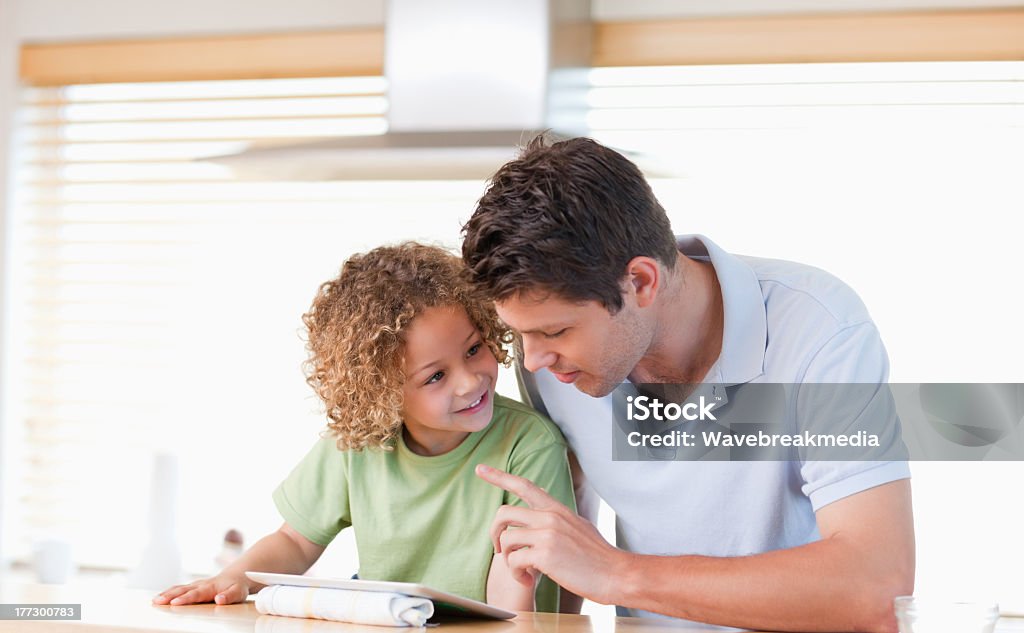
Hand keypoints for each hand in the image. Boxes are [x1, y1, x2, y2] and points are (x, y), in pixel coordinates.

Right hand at [152, 573, 251, 605]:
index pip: (196, 594)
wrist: (236, 577)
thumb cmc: (236, 587)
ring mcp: (195, 585)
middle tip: (157, 601)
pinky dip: (168, 592)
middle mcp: (200, 585)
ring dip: (166, 594)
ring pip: (178, 588)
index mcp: (210, 587)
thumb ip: (229, 596)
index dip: (185, 598)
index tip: (175, 602)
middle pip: (183, 590)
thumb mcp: (238, 592)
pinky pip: (178, 589)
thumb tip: (219, 599)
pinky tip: (159, 598)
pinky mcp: (192, 587)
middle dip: (169, 596)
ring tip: (154, 601)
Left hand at [476, 464, 625, 604]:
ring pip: (506, 539)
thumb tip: (543, 518)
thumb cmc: (598, 557)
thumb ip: (558, 520)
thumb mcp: (578, 526)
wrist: (616, 574)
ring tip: (522, 572)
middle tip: (500, 551)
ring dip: (508, 560)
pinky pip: (513, 561)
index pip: (524, 485)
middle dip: (494, 533)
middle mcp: (550, 517)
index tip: (480, 469)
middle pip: (503, 513)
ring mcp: (547, 534)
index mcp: (556, 509)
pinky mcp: (544, 555)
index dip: (499, 476)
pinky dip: (516, 574)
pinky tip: (529, 581)